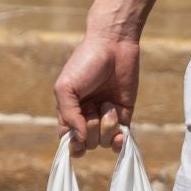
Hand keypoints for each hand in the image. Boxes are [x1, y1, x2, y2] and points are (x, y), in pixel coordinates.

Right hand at [54, 31, 139, 154]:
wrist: (113, 44)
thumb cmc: (84, 63)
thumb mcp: (66, 88)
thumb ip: (69, 116)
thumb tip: (79, 140)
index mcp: (70, 112)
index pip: (68, 140)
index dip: (73, 145)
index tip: (78, 140)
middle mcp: (87, 118)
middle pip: (87, 143)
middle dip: (91, 128)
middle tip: (93, 105)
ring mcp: (106, 116)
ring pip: (104, 141)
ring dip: (106, 126)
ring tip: (108, 103)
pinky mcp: (124, 113)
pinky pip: (122, 137)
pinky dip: (120, 142)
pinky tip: (120, 137)